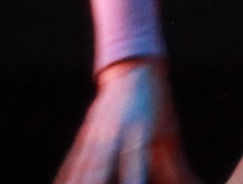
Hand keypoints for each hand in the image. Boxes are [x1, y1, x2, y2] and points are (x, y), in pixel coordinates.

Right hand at [57, 57, 203, 183]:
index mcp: (139, 129)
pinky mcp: (86, 135)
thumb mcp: (168, 133)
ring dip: (77, 179)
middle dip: (95, 180)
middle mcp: (114, 130)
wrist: (132, 69)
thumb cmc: (157, 106)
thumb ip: (176, 167)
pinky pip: (73, 160)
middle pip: (101, 163)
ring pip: (82, 163)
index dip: (132, 178)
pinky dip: (65, 175)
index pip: (134, 159)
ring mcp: (97, 132)